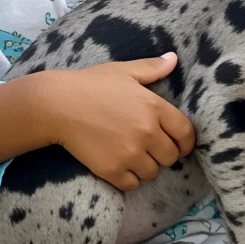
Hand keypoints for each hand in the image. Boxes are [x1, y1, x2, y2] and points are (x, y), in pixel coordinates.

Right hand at [43, 54, 194, 191]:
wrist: (57, 104)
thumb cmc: (90, 84)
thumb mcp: (123, 71)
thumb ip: (152, 68)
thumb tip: (174, 59)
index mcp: (154, 107)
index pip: (185, 133)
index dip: (186, 142)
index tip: (180, 145)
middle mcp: (147, 132)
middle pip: (171, 156)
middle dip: (164, 154)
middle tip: (151, 149)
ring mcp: (130, 153)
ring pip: (153, 173)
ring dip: (146, 167)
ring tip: (134, 156)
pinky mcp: (111, 170)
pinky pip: (133, 184)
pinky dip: (129, 179)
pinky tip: (120, 166)